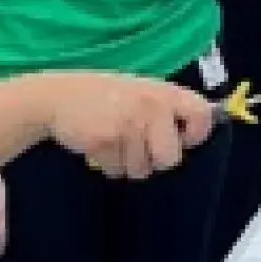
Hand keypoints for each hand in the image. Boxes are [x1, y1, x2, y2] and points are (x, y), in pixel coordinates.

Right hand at [34, 72, 215, 179]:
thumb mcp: (143, 91)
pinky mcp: (105, 141)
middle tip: (140, 148)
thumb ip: (168, 109)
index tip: (181, 140)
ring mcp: (127, 125)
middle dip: (155, 161)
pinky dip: (108, 165)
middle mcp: (151, 107)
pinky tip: (100, 145)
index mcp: (166, 92)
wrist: (59, 96)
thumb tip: (191, 138)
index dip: (194, 134)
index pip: (201, 116)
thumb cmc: (107, 96)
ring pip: (141, 169)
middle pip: (170, 159)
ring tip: (115, 141)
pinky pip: (116, 171)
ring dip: (128, 163)